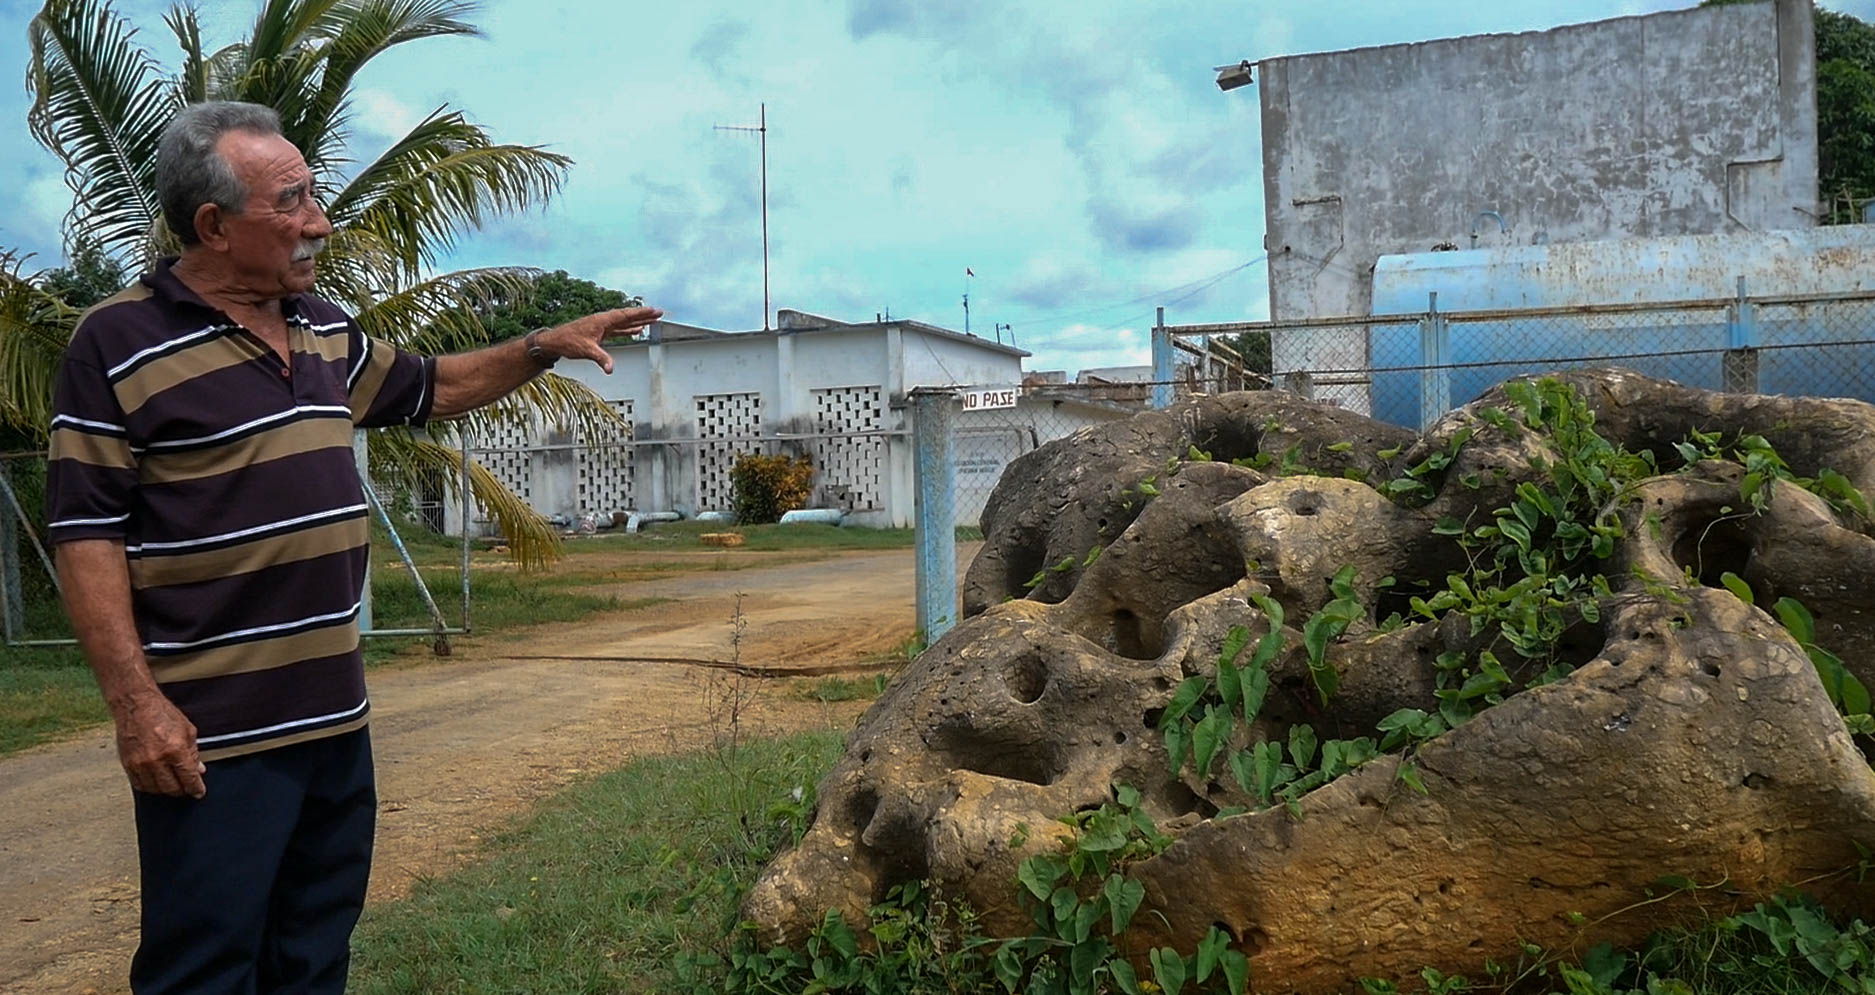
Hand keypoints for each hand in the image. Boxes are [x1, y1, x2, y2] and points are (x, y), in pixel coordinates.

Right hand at [112, 690, 205, 797]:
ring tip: (172, 783)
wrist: (136, 705)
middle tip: (186, 788)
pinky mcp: (127, 764)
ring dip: (166, 789)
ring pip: (155, 789)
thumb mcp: (187, 731)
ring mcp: (140, 763)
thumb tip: (199, 771)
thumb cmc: (163, 714)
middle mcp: (156, 760)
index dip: (196, 789)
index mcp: (175, 750)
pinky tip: (156, 781)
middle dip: (182, 790)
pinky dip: (150, 786)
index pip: (188, 778)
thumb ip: (194, 753)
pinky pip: (140, 784)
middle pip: (171, 788)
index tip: (199, 792)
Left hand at [539, 306, 663, 373]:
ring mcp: (602, 326)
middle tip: (659, 313)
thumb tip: (611, 368)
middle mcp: (604, 320)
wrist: (555, 341)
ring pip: (624, 322)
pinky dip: (628, 329)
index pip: (625, 315)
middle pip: (628, 316)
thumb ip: (601, 359)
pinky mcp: (600, 332)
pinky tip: (635, 330)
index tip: (653, 311)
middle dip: (644, 315)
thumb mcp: (586, 351)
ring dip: (638, 321)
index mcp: (602, 320)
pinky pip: (618, 329)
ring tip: (652, 320)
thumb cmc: (568, 341)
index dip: (641, 313)